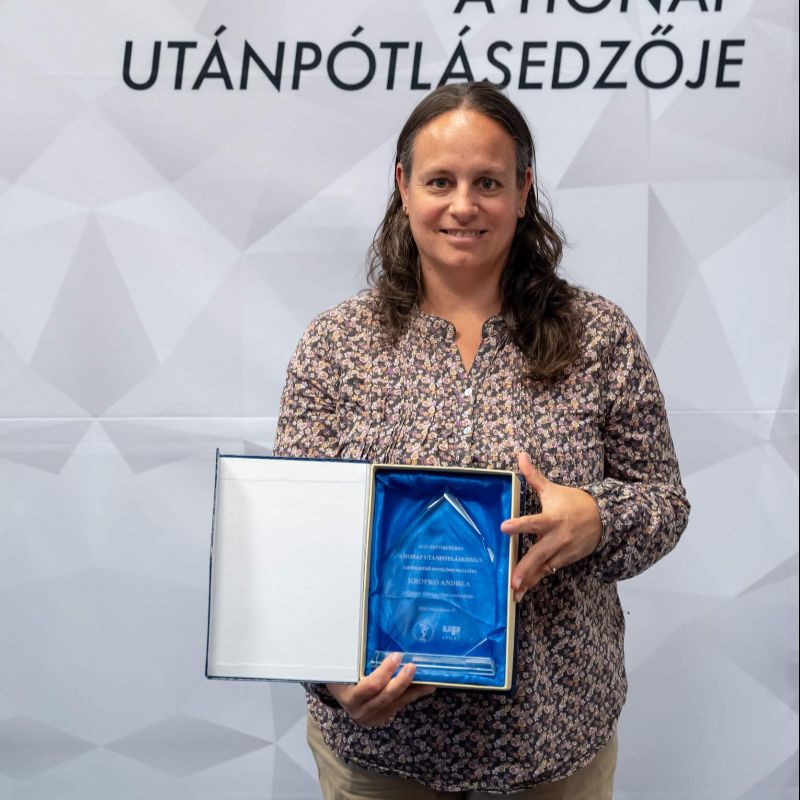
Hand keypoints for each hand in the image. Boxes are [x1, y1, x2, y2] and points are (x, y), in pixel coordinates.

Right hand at [326, 653, 435, 726]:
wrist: (339, 692)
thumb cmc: (341, 675)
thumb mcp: (344, 667)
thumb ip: (354, 655)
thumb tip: (368, 628)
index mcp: (349, 697)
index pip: (371, 685)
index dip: (385, 671)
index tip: (396, 656)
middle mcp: (361, 710)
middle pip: (387, 696)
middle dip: (402, 681)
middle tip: (413, 666)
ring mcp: (373, 716)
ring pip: (397, 702)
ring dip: (414, 690)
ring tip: (429, 679)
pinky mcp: (383, 717)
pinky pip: (400, 705)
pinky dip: (413, 695)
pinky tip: (426, 686)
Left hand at [501, 452, 601, 601]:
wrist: (605, 519)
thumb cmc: (573, 502)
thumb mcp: (552, 489)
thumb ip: (533, 476)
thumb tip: (520, 455)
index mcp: (552, 518)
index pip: (533, 522)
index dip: (519, 525)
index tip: (504, 527)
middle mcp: (557, 538)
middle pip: (539, 554)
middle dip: (525, 568)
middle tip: (512, 580)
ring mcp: (562, 552)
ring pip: (543, 568)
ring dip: (529, 581)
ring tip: (514, 594)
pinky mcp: (565, 561)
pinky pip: (548, 572)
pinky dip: (536, 581)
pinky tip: (522, 592)